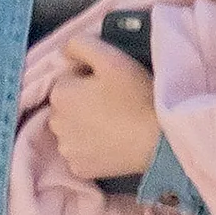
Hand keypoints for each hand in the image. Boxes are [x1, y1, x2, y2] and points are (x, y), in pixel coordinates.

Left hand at [47, 36, 159, 180]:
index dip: (90, 78)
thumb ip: (81, 44)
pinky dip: (92, 148)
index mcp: (59, 94)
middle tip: (116, 102)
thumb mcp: (111, 57)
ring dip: (86, 125)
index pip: (69, 78)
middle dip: (84, 101)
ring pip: (73, 129)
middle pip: (68, 105)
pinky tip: (112, 142)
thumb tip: (65, 52)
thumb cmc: (136, 95)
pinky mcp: (80, 169)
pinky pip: (81, 152)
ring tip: (116, 122)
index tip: (112, 83)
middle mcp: (55, 123)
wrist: (160, 140)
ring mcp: (67, 149)